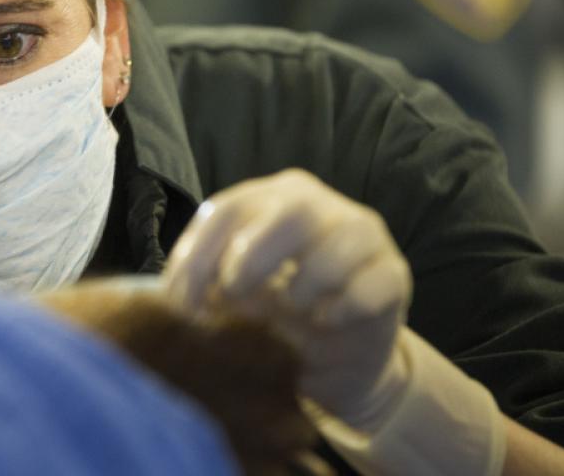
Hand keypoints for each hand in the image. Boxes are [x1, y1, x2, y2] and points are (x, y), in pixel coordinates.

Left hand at [163, 169, 412, 429]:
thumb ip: (202, 290)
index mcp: (266, 202)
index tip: (182, 305)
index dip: (199, 255)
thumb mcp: (229, 302)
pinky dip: (343, 307)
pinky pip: (373, 282)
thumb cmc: (273, 319)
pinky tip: (327, 322)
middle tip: (236, 296)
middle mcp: (316, 204)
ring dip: (305, 283)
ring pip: (340, 238)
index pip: (228, 209)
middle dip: (253, 255)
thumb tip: (169, 304)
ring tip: (292, 311)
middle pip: (290, 208)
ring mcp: (362, 234)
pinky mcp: (393, 273)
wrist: (335, 362)